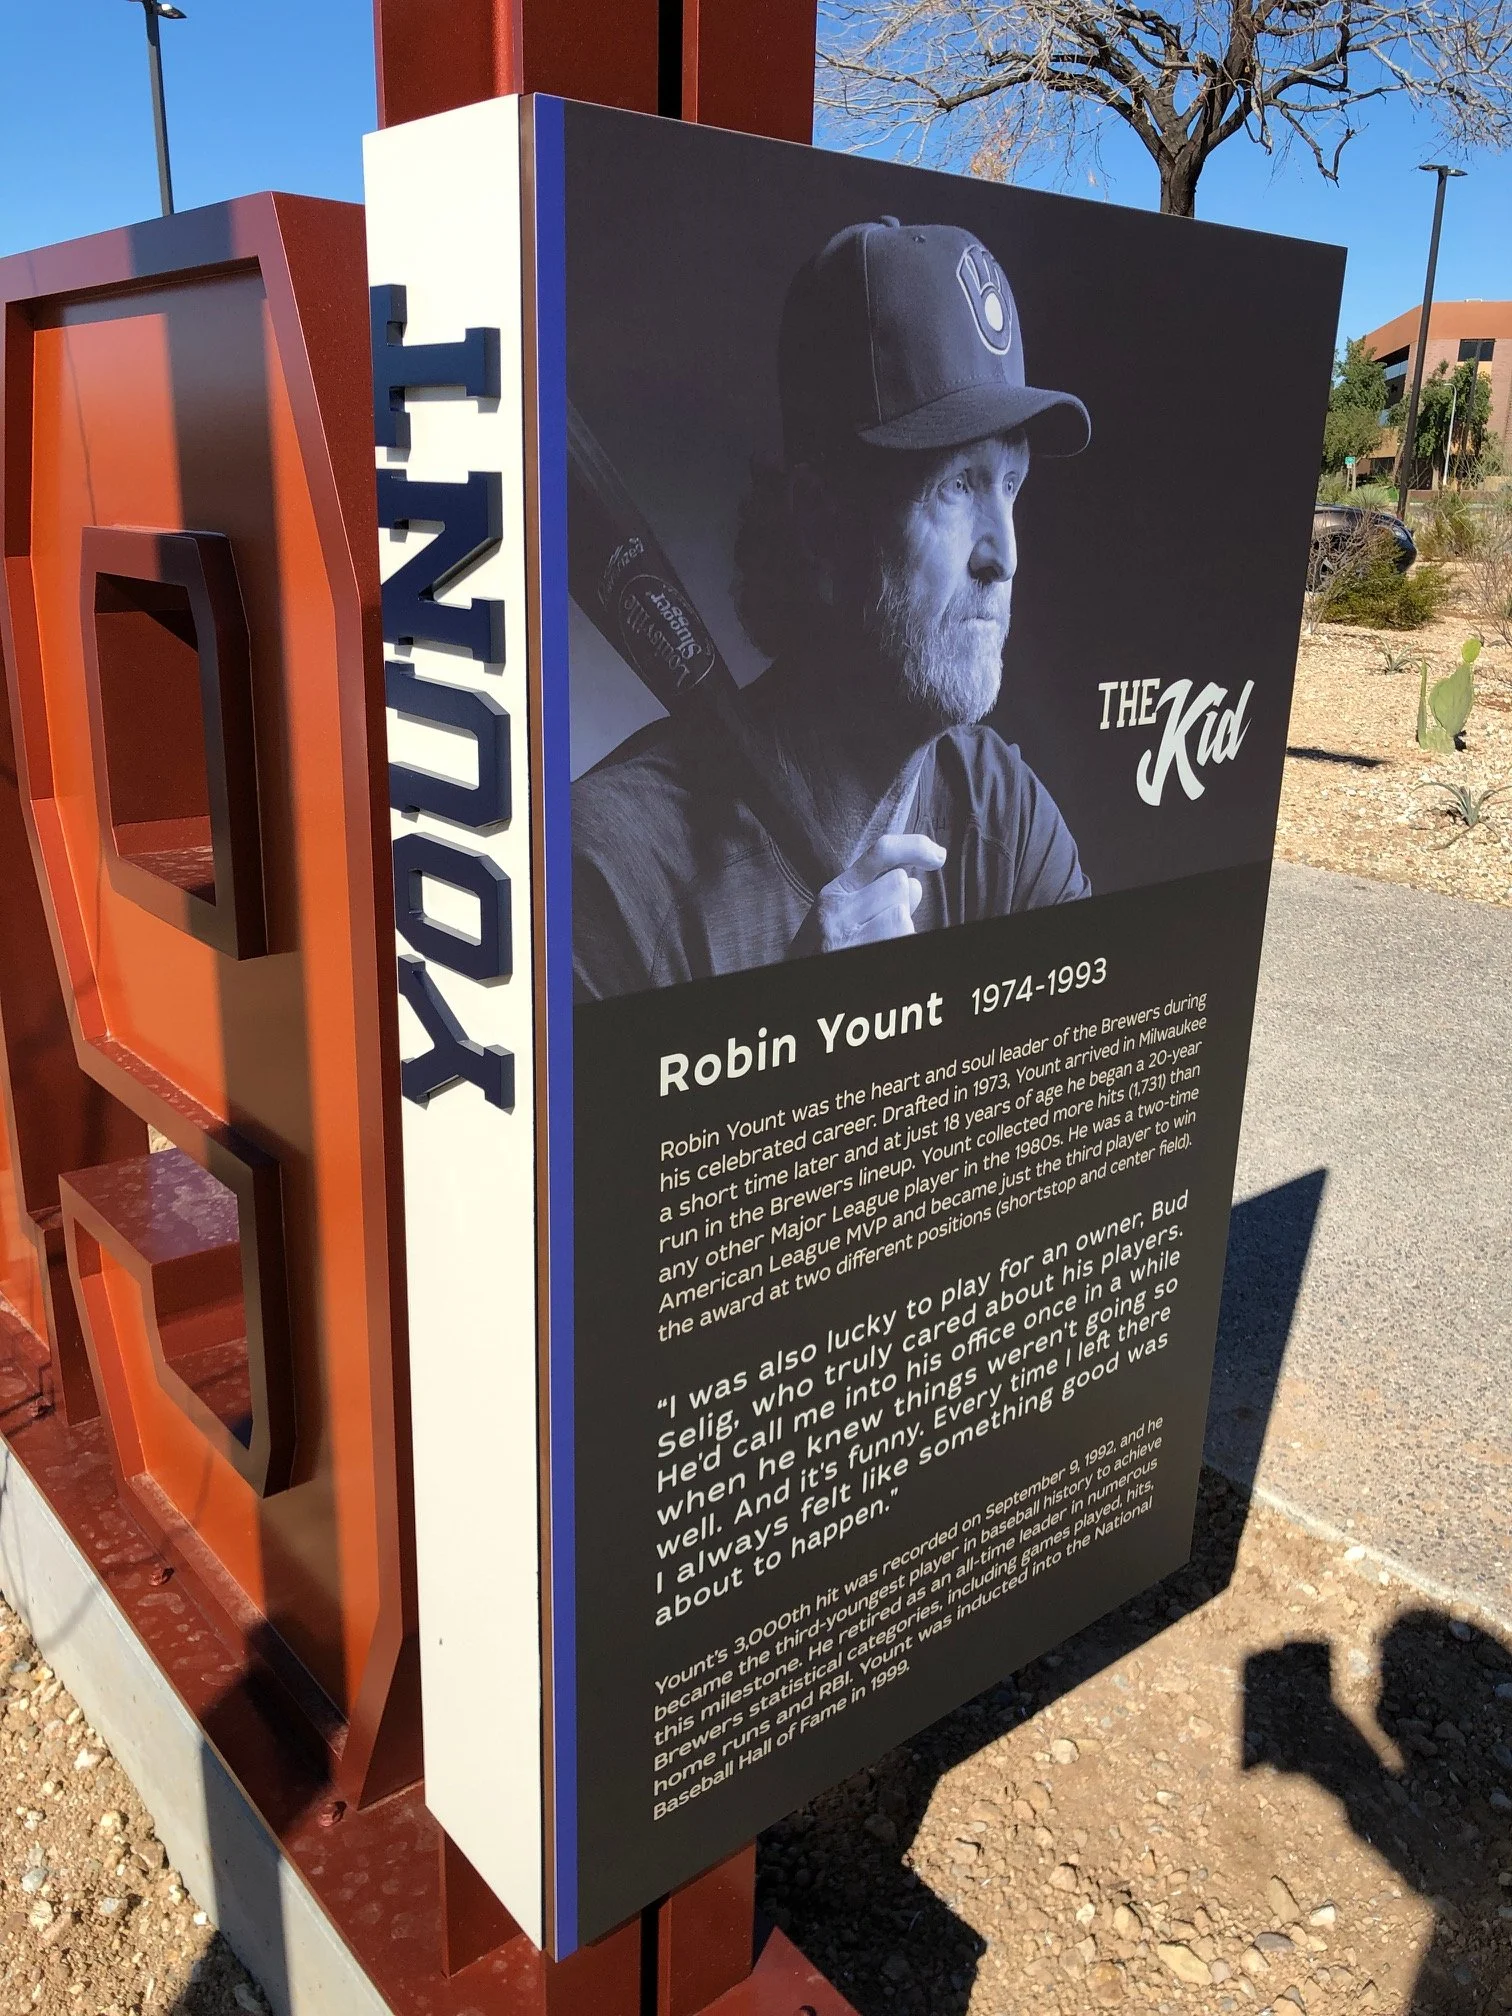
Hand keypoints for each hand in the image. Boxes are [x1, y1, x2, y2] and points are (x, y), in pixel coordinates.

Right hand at [793, 834, 946, 955]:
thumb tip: (915, 883)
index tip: (938, 856)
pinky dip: (899, 945)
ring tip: (877, 941)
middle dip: (901, 902)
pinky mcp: (859, 957)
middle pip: (899, 884)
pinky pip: (902, 941)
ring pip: (903, 917)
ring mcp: (847, 938)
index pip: (880, 852)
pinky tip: (878, 952)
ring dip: (901, 931)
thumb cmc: (824, 950)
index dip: (915, 846)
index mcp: (835, 893)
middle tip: (880, 924)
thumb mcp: (842, 915)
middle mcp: (837, 912)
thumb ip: (877, 895)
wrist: (797, 987)